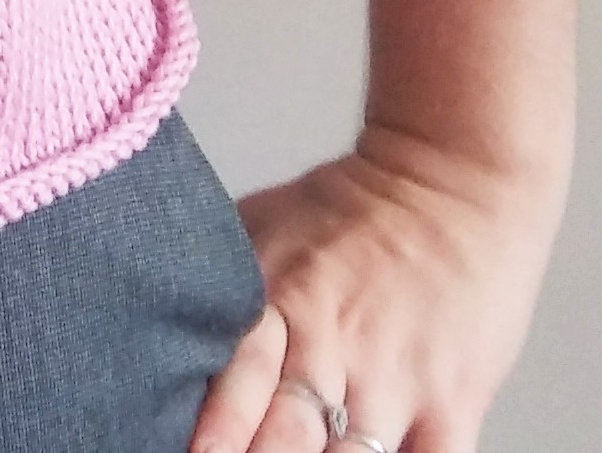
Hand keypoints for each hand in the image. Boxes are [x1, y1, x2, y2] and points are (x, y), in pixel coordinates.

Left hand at [185, 125, 563, 452]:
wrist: (454, 175)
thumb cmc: (352, 207)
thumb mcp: (262, 226)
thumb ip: (216, 286)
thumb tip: (147, 316)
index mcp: (277, 303)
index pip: (234, 385)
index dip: (212, 434)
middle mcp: (333, 346)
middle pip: (286, 439)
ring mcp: (395, 379)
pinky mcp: (454, 401)